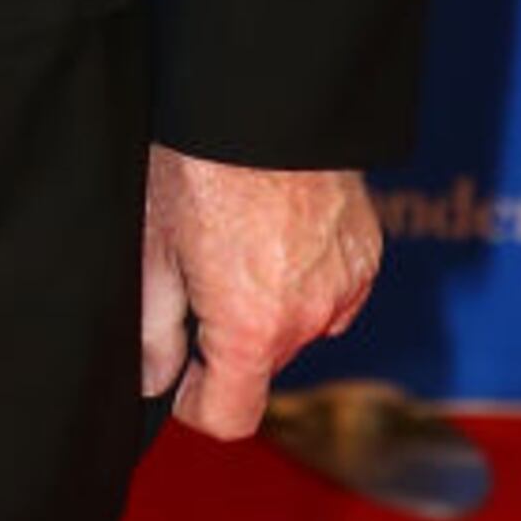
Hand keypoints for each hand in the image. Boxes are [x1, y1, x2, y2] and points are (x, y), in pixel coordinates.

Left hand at [140, 145, 380, 439]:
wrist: (265, 103)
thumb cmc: (199, 163)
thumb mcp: (153, 246)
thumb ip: (153, 329)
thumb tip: (155, 378)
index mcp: (251, 328)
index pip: (231, 417)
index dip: (194, 403)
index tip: (178, 372)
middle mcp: (309, 319)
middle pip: (261, 365)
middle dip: (228, 339)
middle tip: (195, 275)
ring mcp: (345, 288)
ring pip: (297, 326)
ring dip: (268, 306)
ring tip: (234, 241)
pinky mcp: (367, 255)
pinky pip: (330, 291)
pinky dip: (304, 277)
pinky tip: (273, 229)